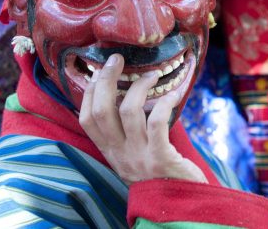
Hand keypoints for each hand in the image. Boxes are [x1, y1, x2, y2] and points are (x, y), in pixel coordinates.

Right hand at [79, 54, 206, 185]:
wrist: (180, 207)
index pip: (87, 119)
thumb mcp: (134, 156)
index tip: (98, 71)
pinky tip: (175, 94)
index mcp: (111, 151)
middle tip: (117, 59)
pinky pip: (157, 122)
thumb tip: (129, 94)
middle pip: (102, 110)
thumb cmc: (160, 175)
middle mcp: (120, 153)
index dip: (89, 92)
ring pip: (128, 111)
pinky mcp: (161, 158)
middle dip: (107, 80)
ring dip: (140, 86)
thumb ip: (127, 133)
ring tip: (153, 75)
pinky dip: (165, 102)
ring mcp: (139, 156)